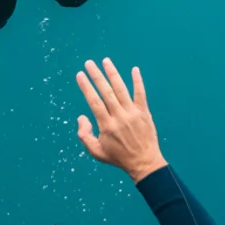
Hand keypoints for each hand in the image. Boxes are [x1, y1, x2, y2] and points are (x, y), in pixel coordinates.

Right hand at [75, 59, 166, 182]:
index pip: (94, 101)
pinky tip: (134, 69)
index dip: (86, 87)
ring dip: (113, 74)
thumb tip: (81, 117)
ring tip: (105, 61)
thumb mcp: (96, 152)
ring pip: (121, 89)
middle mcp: (119, 116)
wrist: (144, 162)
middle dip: (96, 76)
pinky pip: (140, 94)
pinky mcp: (144, 112)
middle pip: (106, 92)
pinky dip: (138, 81)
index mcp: (106, 125)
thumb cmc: (118, 157)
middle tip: (89, 63)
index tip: (80, 75)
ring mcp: (133, 113)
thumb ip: (84, 135)